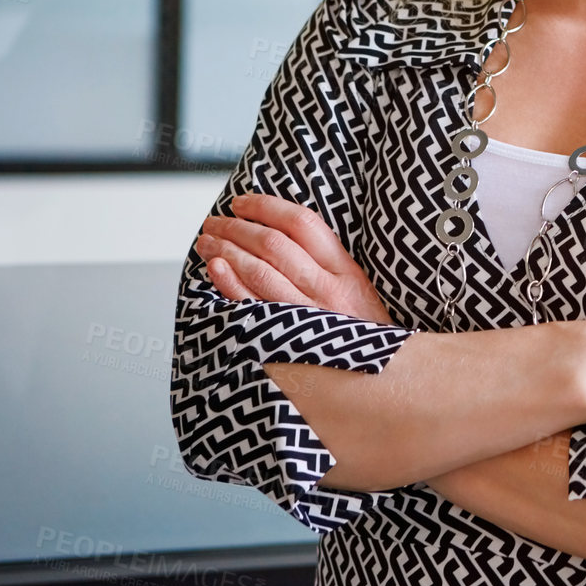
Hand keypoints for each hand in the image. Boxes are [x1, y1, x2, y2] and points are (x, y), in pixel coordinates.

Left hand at [194, 193, 392, 324]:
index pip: (302, 224)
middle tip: (216, 221)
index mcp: (346, 273)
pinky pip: (250, 307)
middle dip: (237, 227)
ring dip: (225, 251)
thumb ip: (329, 265)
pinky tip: (215, 268)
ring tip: (207, 242)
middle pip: (273, 245)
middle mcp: (326, 292)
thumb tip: (283, 234)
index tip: (242, 202)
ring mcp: (305, 317)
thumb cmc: (364, 337)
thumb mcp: (361, 293)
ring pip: (257, 272)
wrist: (377, 383)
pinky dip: (229, 284)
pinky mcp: (285, 341)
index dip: (267, 207)